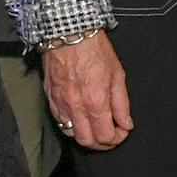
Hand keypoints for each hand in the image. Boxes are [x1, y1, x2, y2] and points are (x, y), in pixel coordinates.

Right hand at [43, 31, 132, 149]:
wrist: (69, 32)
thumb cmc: (95, 49)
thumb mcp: (117, 74)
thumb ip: (122, 103)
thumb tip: (126, 124)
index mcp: (95, 101)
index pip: (105, 136)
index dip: (117, 139)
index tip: (122, 132)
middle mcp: (76, 106)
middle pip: (87, 141)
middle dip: (101, 144)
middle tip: (110, 136)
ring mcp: (61, 103)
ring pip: (72, 134)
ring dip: (86, 136)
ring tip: (96, 129)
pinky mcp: (50, 97)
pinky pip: (60, 121)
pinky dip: (72, 126)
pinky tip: (80, 119)